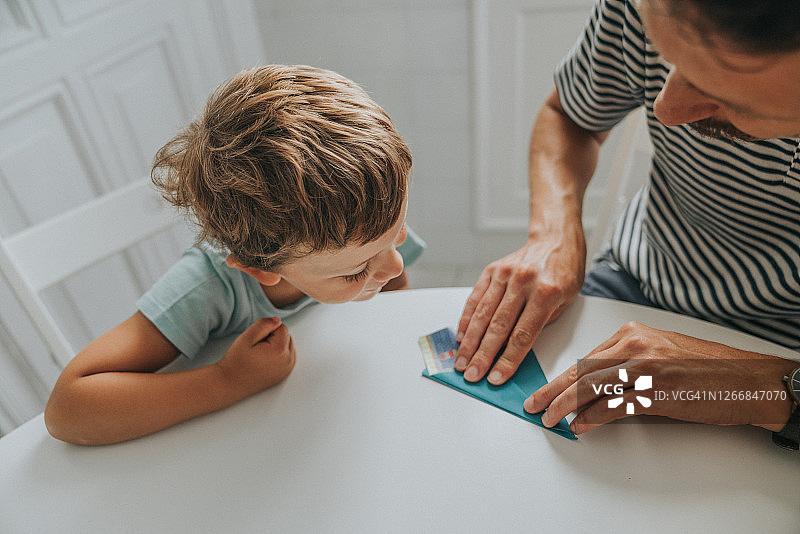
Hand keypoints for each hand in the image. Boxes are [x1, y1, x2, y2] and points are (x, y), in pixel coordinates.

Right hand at [217, 317, 295, 394]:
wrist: (230, 383)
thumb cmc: (236, 362)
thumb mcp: (247, 337)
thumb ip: (264, 324)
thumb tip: (277, 320)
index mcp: (280, 351)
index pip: (282, 327)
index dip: (267, 330)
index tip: (256, 341)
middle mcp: (288, 361)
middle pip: (287, 336)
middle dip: (274, 338)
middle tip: (257, 348)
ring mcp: (287, 369)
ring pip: (288, 346)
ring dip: (277, 345)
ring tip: (260, 354)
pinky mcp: (284, 374)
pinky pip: (287, 357)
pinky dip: (278, 355)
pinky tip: (264, 360)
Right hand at [455, 234, 584, 384]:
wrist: (555, 240)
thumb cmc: (563, 273)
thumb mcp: (565, 302)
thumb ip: (540, 325)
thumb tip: (515, 352)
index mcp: (546, 293)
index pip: (522, 334)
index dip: (507, 359)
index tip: (496, 377)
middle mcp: (523, 282)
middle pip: (498, 326)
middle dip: (482, 355)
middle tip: (472, 374)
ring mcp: (505, 274)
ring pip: (482, 314)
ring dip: (469, 341)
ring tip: (461, 361)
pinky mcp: (492, 271)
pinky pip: (475, 298)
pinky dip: (466, 319)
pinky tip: (461, 336)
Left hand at [524, 321, 796, 433]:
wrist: (747, 380)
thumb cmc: (706, 368)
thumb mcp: (660, 353)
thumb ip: (626, 363)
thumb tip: (594, 388)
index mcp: (632, 333)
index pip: (585, 357)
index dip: (562, 378)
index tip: (546, 390)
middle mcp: (634, 346)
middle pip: (581, 370)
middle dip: (553, 390)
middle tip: (533, 404)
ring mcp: (644, 368)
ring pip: (590, 386)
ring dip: (565, 405)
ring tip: (549, 418)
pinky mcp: (655, 391)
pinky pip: (613, 405)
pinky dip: (592, 417)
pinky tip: (579, 425)